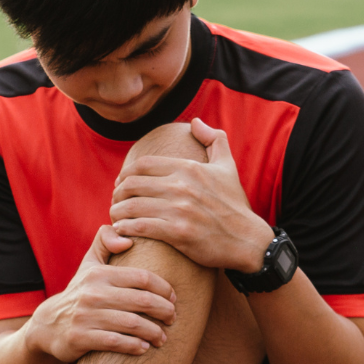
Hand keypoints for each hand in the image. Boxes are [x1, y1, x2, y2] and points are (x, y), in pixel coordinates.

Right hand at [24, 226, 177, 361]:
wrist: (47, 325)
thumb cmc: (79, 292)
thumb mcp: (88, 265)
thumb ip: (105, 242)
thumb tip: (128, 238)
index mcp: (99, 274)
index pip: (142, 277)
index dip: (164, 288)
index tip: (174, 299)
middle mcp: (92, 293)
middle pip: (142, 300)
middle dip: (164, 311)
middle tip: (172, 319)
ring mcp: (85, 316)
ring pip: (132, 323)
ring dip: (154, 332)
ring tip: (162, 337)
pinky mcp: (80, 338)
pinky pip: (116, 342)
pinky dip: (134, 346)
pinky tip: (144, 348)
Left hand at [109, 118, 275, 272]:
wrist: (248, 241)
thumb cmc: (235, 205)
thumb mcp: (228, 166)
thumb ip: (214, 139)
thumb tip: (196, 122)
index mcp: (189, 168)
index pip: (143, 165)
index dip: (125, 173)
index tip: (120, 184)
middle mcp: (182, 186)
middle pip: (132, 184)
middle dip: (117, 193)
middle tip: (115, 202)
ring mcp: (180, 210)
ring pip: (132, 206)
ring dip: (117, 212)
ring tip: (115, 217)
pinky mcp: (179, 233)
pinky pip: (141, 227)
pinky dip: (126, 227)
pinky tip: (122, 230)